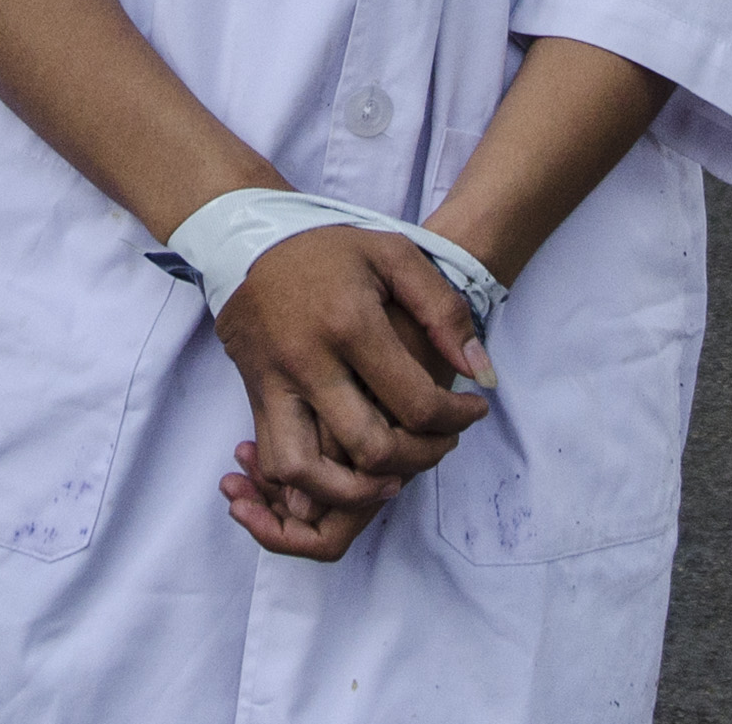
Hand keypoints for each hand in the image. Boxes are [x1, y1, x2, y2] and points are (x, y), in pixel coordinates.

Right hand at [211, 224, 492, 561]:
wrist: (250, 241)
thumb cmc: (332, 250)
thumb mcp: (396, 255)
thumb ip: (444, 311)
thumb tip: (481, 373)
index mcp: (349, 323)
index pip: (415, 403)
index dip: (456, 419)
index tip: (474, 410)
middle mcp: (308, 362)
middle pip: (371, 448)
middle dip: (420, 459)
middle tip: (442, 443)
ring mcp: (274, 384)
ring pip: (307, 472)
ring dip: (355, 491)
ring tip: (392, 477)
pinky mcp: (255, 397)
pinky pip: (277, 461)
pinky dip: (310, 484)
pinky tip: (346, 473)